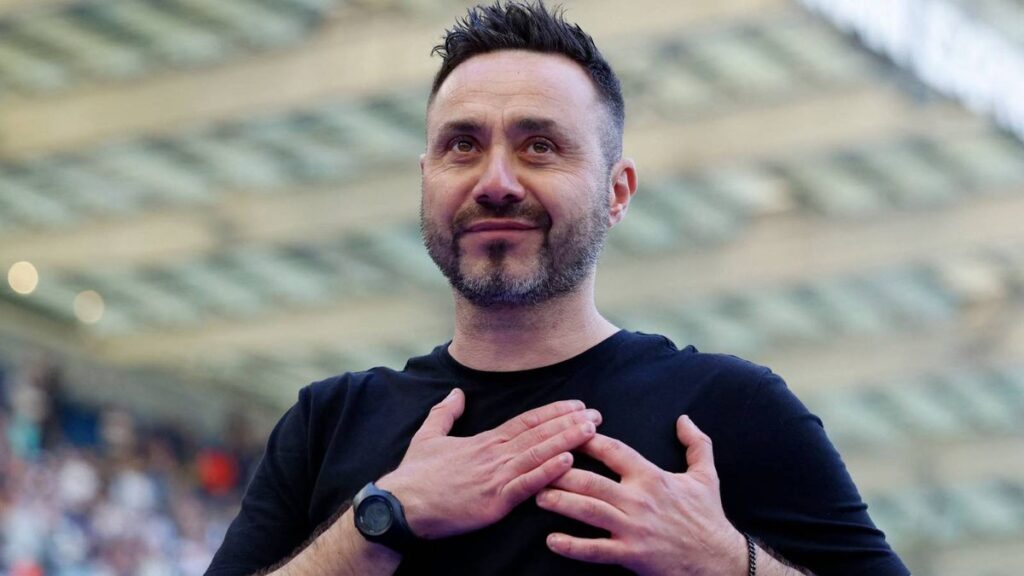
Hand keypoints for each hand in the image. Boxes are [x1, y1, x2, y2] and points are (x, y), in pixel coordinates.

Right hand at [377, 389, 601, 539]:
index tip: (576, 405)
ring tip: (591, 430)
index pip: (525, 421)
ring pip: (538, 454)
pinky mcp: (494, 502)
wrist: (400, 506)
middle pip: (539, 434)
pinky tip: (568, 461)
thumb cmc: (414, 475)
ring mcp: (495, 478)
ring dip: (567, 441)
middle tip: (597, 414)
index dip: (553, 412)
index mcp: (483, 441)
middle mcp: (493, 455)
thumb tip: (455, 393)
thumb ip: (445, 413)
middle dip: (570, 423)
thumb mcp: (427, 436)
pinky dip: (548, 472)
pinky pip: (527, 484)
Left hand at [535, 415, 744, 575]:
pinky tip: (552, 540)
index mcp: (651, 476)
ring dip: (560, 502)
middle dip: (561, 471)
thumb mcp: (707, 475)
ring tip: (537, 496)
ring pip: (588, 511)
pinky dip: (572, 546)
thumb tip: (684, 419)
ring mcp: (632, 528)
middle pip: (591, 480)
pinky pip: (595, 550)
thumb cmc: (707, 516)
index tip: (565, 430)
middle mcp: (638, 499)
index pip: (613, 450)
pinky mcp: (630, 555)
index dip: (587, 439)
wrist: (719, 559)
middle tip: (537, 465)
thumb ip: (696, 444)